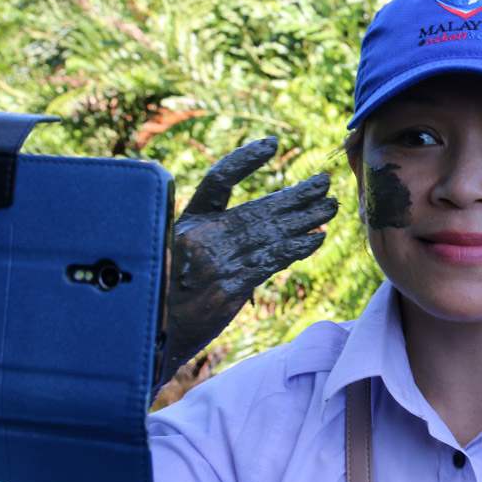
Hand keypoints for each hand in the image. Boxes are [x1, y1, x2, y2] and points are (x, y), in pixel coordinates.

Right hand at [162, 137, 337, 387]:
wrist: (149, 336)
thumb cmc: (164, 292)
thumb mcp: (173, 252)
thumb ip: (209, 235)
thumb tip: (256, 226)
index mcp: (186, 222)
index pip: (218, 179)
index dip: (245, 160)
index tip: (271, 145)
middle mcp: (201, 238)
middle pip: (258, 207)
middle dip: (296, 195)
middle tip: (324, 183)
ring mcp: (217, 263)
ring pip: (272, 233)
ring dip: (306, 219)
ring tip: (331, 207)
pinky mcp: (231, 287)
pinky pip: (273, 261)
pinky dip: (298, 247)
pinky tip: (317, 237)